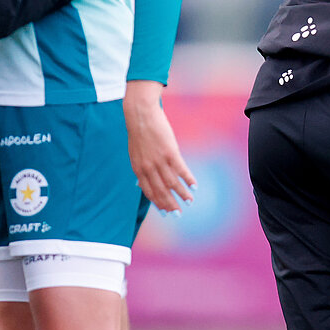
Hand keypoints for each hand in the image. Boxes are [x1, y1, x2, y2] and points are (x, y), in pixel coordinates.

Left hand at [123, 80, 195, 212]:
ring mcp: (159, 161)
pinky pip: (181, 170)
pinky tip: (194, 186)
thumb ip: (141, 167)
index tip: (165, 211)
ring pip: (172, 183)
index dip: (157, 202)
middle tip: (178, 214)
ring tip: (189, 202)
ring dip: (182, 194)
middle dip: (170, 205)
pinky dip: (188, 179)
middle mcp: (148, 168)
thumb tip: (142, 180)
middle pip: (161, 191)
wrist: (141, 115)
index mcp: (138, 169)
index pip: (148, 191)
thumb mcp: (135, 152)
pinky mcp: (170, 152)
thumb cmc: (139, 132)